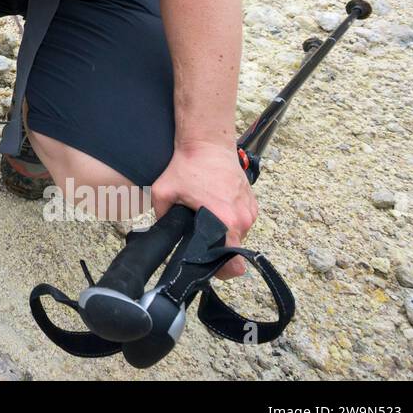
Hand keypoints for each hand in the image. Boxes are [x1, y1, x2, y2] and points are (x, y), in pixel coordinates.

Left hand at [150, 139, 257, 279]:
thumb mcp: (164, 192)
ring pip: (237, 235)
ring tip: (206, 218)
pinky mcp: (251, 202)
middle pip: (232, 249)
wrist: (207, 142)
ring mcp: (250, 210)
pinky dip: (229, 220)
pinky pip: (241, 221)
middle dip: (216, 248)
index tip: (209, 267)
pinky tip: (214, 208)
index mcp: (226, 220)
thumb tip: (160, 235)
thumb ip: (161, 218)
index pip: (233, 262)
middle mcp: (243, 219)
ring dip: (223, 232)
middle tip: (199, 238)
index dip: (220, 269)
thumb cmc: (188, 165)